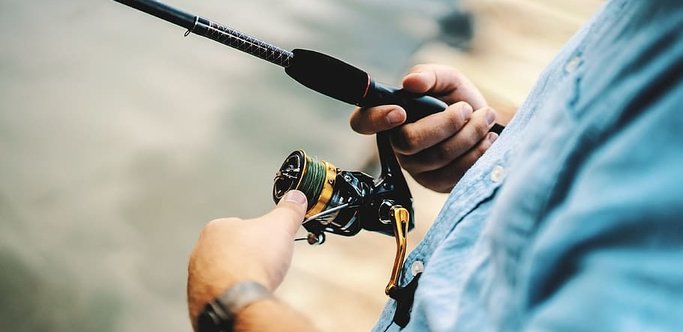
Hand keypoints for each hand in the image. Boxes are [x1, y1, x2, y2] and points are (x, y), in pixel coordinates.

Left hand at [187, 190, 307, 325]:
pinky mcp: (199, 300)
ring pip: (223, 274)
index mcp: (216, 229)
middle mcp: (201, 252)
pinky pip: (219, 296)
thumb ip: (288, 210)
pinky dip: (231, 297)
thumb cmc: (252, 262)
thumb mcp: (280, 227)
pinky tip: (245, 298)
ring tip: (255, 283)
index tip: (269, 245)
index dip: (258, 236)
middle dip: (247, 258)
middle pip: (230, 251)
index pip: (239, 226)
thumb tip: (296, 197)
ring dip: (238, 278)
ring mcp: (197, 278)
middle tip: (264, 265)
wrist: (238, 300)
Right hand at [349, 64, 499, 192]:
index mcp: (390, 116)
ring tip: (484, 118)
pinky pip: (455, 173)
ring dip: (469, 134)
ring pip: (438, 156)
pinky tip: (485, 139)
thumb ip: (430, 75)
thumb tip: (411, 82)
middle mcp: (397, 145)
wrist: (486, 125)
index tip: (400, 111)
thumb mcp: (447, 79)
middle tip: (465, 109)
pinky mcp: (435, 183)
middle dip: (446, 123)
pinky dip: (477, 152)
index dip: (375, 119)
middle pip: (409, 141)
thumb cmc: (458, 101)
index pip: (363, 122)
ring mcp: (415, 168)